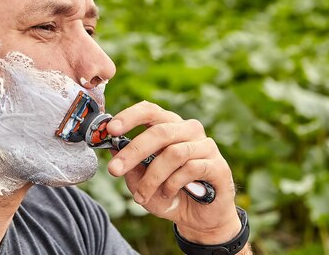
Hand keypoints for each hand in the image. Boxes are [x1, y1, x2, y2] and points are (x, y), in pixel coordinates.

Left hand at [106, 101, 243, 244]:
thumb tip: (111, 147)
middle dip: (133, 151)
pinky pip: (191, 169)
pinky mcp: (217, 165)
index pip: (149, 110)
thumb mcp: (141, 180)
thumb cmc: (168, 192)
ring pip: (173, 153)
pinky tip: (168, 193)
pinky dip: (173, 184)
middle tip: (114, 170)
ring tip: (141, 196)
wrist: (198, 218)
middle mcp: (188, 130)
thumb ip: (128, 163)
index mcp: (168, 125)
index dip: (129, 116)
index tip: (111, 129)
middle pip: (159, 131)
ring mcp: (205, 146)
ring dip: (152, 178)